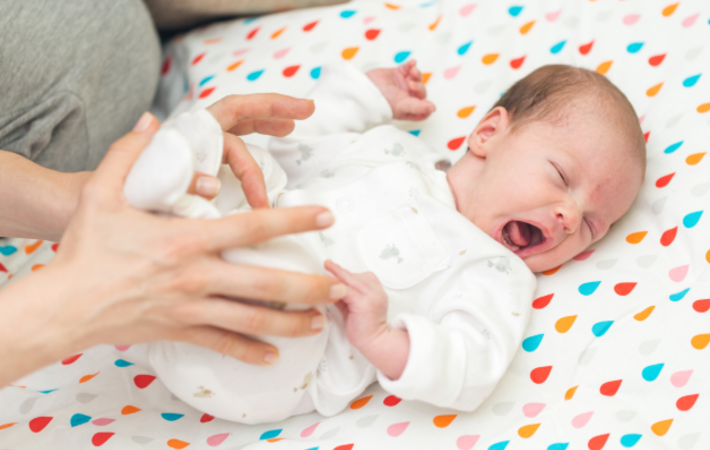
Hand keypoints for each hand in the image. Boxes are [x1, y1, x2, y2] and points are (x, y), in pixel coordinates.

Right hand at [0, 112, 344, 386]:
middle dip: (308, 286)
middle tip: (339, 287)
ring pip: (252, 319)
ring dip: (291, 322)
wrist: (63, 305)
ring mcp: (191, 308)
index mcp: (186, 239)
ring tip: (320, 323)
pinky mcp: (180, 331)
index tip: (325, 217)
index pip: (252, 227)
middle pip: (265, 282)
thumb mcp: (102, 194)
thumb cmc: (86, 250)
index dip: (293, 220)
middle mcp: (197, 276)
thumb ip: (128, 154)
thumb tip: (150, 119)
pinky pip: (222, 343)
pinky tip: (272, 356)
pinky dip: (249, 351)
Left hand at [325, 260, 408, 379]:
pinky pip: (347, 291)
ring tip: (327, 267)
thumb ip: (345, 295)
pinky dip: (336, 287)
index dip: (344, 272)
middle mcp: (375, 290)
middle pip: (354, 275)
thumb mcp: (354, 306)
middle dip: (340, 272)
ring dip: (337, 275)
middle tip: (327, 264)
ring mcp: (371, 295)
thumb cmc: (365, 328)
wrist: (376, 342)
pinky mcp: (364, 302)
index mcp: (375, 289)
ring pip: (351, 280)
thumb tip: (331, 286)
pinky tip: (328, 284)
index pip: (359, 275)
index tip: (332, 266)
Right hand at [366, 60, 435, 120]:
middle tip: (410, 84)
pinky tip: (412, 63)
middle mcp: (406, 97)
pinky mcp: (398, 73)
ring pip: (417, 78)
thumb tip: (433, 108)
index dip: (426, 105)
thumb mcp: (403, 105)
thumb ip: (419, 107)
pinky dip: (412, 65)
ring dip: (417, 74)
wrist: (367, 88)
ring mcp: (402, 85)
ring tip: (411, 71)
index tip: (424, 101)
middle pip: (421, 92)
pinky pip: (409, 68)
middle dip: (418, 86)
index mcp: (408, 109)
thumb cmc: (382, 101)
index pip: (423, 110)